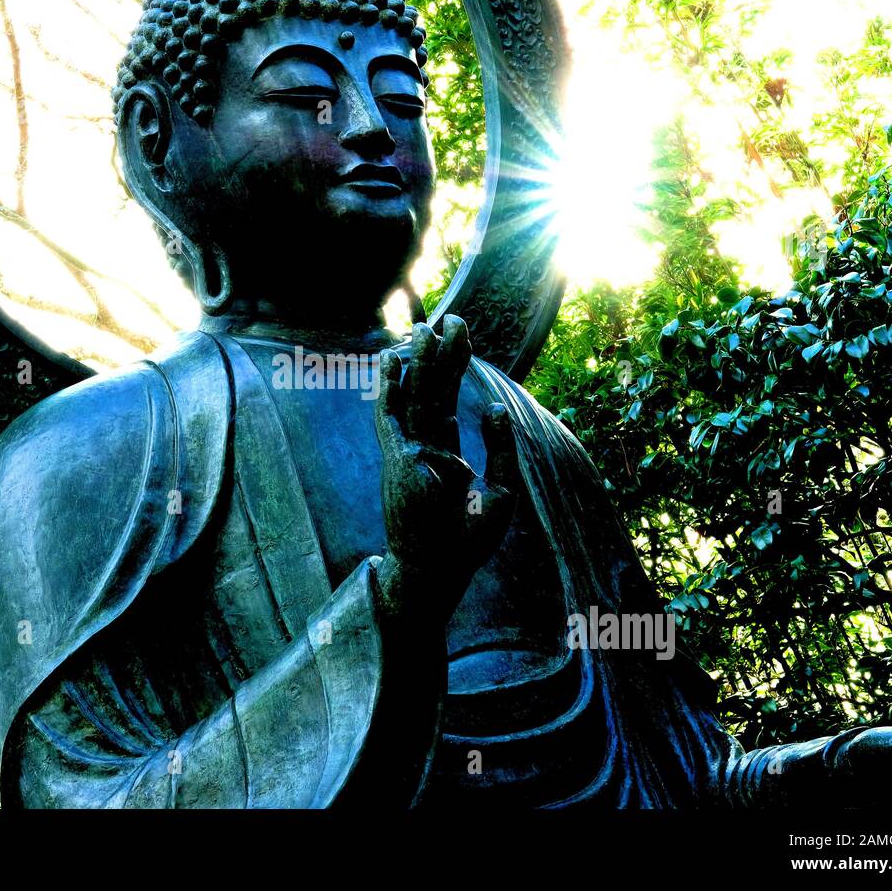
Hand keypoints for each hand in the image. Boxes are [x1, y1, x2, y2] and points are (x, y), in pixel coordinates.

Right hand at [373, 316, 520, 628]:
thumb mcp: (501, 490)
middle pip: (433, 392)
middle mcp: (423, 450)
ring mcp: (408, 454)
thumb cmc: (467, 543)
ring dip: (421, 361)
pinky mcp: (398, 461)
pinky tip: (392, 361)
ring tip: (425, 326)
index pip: (447, 405)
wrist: (441, 571)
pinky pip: (392, 417)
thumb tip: (492, 405)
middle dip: (441, 355)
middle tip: (450, 319)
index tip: (461, 338)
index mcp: (443, 459)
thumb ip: (499, 447)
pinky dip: (391, 387)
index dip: (455, 369)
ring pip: (415, 397)